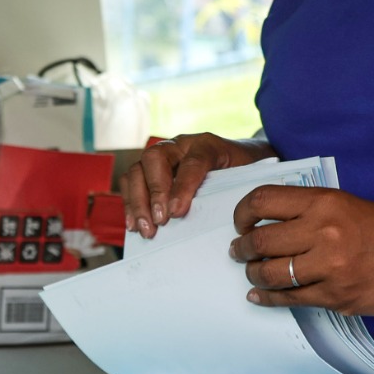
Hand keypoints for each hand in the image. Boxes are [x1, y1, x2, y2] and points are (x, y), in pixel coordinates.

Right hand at [120, 134, 274, 239]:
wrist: (237, 159)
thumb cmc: (240, 170)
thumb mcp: (244, 176)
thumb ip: (230, 188)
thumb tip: (221, 215)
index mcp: (205, 144)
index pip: (191, 162)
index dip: (182, 187)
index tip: (177, 212)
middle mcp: (179, 145)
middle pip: (154, 159)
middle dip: (154, 193)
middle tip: (159, 222)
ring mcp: (161, 156)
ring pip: (137, 170)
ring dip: (137, 202)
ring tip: (146, 229)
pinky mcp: (149, 170)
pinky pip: (131, 182)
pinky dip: (129, 204)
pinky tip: (134, 224)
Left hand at [230, 186, 373, 314]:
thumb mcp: (346, 205)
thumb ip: (307, 211)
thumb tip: (264, 222)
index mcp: (325, 202)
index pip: (263, 200)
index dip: (243, 212)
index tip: (241, 222)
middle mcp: (324, 232)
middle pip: (260, 240)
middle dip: (242, 248)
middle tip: (239, 251)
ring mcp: (330, 267)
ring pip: (269, 273)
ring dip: (253, 274)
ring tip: (253, 272)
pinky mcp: (337, 297)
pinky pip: (289, 299)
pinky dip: (267, 298)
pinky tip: (259, 295)